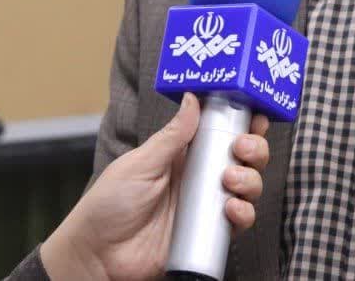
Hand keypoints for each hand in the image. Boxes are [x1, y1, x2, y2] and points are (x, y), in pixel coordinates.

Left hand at [40, 94, 270, 280]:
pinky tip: (231, 209)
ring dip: (250, 179)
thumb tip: (193, 99)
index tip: (255, 116)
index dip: (243, 122)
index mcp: (183, 154)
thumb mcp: (140, 163)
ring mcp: (207, 206)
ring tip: (230, 179)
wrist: (99, 255)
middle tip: (242, 147)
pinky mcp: (209, 235)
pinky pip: (239, 222)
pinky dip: (244, 213)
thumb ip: (172, 135)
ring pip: (248, 187)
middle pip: (243, 157)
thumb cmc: (110, 204)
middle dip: (254, 148)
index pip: (221, 132)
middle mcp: (200, 177)